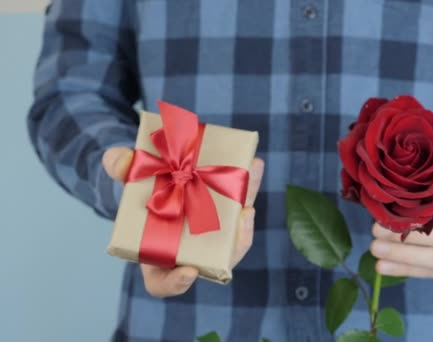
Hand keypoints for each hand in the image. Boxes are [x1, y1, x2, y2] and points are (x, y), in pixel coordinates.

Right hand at [102, 147, 264, 296]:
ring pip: (235, 231)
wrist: (161, 182)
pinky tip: (254, 164)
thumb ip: (123, 172)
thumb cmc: (142, 194)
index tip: (189, 271)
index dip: (177, 282)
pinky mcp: (229, 215)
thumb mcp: (130, 183)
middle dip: (233, 241)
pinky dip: (249, 186)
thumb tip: (115, 158)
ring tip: (250, 178)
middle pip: (215, 258)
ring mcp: (213, 236)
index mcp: (158, 258)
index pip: (165, 283)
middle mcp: (191, 253)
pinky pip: (242, 205)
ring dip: (247, 207)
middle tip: (243, 216)